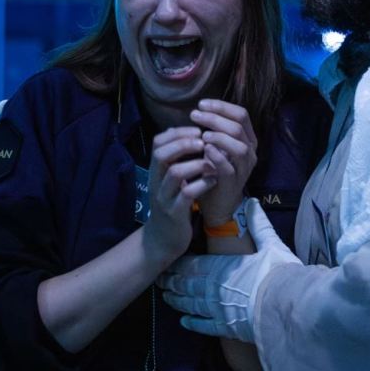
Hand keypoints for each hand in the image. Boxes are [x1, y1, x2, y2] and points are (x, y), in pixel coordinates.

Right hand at [143, 127, 217, 265]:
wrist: (162, 240)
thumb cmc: (171, 204)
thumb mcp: (169, 181)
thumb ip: (176, 161)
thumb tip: (190, 135)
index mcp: (155, 171)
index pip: (157, 143)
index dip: (177, 133)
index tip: (196, 130)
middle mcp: (156, 181)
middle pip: (162, 154)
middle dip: (184, 143)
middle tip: (203, 142)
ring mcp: (164, 198)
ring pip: (175, 173)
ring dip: (196, 164)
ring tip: (212, 162)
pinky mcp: (175, 213)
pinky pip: (188, 194)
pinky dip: (203, 184)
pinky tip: (214, 181)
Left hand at [159, 199, 299, 342]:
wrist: (286, 306)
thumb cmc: (278, 274)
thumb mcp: (270, 244)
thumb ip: (258, 224)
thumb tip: (252, 202)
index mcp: (221, 267)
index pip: (193, 264)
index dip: (179, 264)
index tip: (169, 262)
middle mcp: (213, 288)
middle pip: (186, 284)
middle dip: (172, 281)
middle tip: (160, 279)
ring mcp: (217, 309)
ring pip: (190, 304)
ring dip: (177, 300)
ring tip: (166, 298)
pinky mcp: (225, 327)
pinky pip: (203, 326)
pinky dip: (192, 323)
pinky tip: (183, 322)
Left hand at [189, 99, 257, 226]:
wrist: (218, 202)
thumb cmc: (215, 170)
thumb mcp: (216, 146)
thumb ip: (214, 130)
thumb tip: (199, 110)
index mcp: (247, 139)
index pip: (241, 115)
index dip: (222, 107)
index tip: (201, 104)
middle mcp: (250, 151)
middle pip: (238, 127)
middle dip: (215, 118)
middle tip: (195, 115)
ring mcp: (244, 168)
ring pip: (239, 146)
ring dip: (219, 136)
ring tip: (202, 135)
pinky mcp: (234, 182)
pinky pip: (229, 167)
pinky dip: (217, 156)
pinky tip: (205, 150)